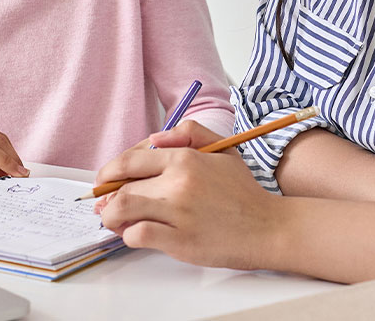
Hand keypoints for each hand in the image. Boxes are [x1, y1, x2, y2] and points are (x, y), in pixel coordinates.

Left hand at [95, 126, 275, 269]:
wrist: (269, 228)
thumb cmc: (244, 193)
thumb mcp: (223, 150)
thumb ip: (190, 134)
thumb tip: (154, 138)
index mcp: (185, 158)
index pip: (130, 160)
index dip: (110, 172)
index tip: (105, 181)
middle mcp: (178, 182)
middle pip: (122, 187)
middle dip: (107, 197)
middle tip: (106, 205)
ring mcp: (177, 212)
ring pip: (122, 210)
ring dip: (111, 217)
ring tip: (115, 221)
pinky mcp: (179, 240)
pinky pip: (138, 235)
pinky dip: (129, 236)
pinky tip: (136, 235)